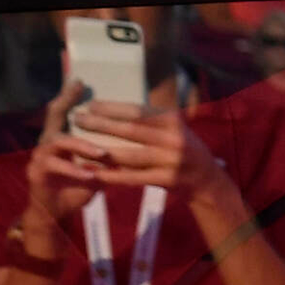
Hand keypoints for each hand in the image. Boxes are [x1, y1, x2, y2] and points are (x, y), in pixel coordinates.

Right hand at [19, 77, 100, 235]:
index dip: (69, 95)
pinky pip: (56, 167)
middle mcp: (47, 142)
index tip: (79, 81)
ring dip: (81, 146)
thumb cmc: (75, 188)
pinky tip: (90, 175)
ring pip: (59, 141)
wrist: (54, 216)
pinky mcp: (37, 173)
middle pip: (54, 115)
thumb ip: (105, 158)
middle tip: (78, 90)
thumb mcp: (94, 170)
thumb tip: (132, 148)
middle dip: (66, 102)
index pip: (64, 111)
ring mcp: (39, 156)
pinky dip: (75, 170)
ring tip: (101, 153)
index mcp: (60, 137)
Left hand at [60, 97, 229, 207]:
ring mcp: (170, 159)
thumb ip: (150, 120)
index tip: (90, 104)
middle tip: (78, 120)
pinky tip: (96, 173)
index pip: (137, 110)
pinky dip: (113, 176)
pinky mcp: (167, 180)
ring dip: (103, 151)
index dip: (112, 108)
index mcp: (172, 118)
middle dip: (101, 124)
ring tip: (80, 147)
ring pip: (130, 155)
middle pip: (130, 130)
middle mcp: (172, 136)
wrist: (206, 179)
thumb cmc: (182, 148)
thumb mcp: (172, 128)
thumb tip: (114, 111)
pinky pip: (134, 178)